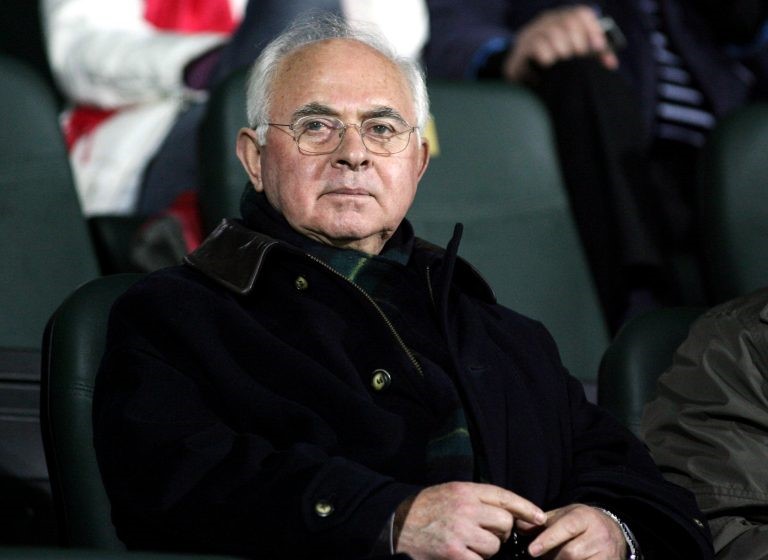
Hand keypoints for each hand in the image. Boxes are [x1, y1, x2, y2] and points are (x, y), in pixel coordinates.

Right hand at [395, 481, 546, 559]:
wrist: (397, 524)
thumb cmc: (426, 508)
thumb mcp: (451, 492)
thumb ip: (478, 499)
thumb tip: (510, 514)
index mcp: (465, 490)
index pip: (504, 496)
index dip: (525, 508)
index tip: (539, 517)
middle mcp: (465, 508)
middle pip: (504, 523)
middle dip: (500, 532)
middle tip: (485, 535)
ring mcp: (459, 531)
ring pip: (494, 545)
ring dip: (487, 550)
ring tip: (469, 545)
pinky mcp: (453, 553)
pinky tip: (463, 555)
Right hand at [503, 5, 618, 82]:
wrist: (519, 69)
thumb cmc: (551, 62)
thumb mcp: (571, 56)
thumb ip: (591, 56)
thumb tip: (611, 63)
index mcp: (562, 19)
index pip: (581, 14)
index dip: (592, 29)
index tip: (598, 47)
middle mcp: (549, 20)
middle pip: (568, 21)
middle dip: (578, 41)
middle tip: (579, 56)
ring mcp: (534, 31)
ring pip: (554, 32)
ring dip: (563, 49)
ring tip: (564, 61)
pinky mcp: (522, 46)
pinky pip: (537, 45)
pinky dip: (547, 55)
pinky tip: (550, 63)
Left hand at [524, 504, 626, 558]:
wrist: (612, 531)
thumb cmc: (581, 523)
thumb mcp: (563, 516)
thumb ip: (542, 522)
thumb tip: (519, 526)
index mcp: (585, 517)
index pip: (566, 528)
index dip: (548, 540)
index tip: (532, 551)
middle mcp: (599, 535)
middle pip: (570, 553)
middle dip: (553, 557)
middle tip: (544, 556)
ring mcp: (607, 553)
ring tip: (557, 558)